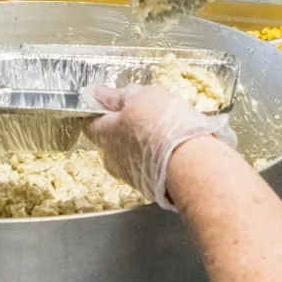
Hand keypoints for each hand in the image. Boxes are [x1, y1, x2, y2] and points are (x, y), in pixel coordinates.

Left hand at [84, 85, 237, 208]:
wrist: (191, 163)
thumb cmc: (163, 125)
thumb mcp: (140, 97)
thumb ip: (116, 96)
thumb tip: (96, 93)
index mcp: (104, 135)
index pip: (89, 123)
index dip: (99, 111)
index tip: (112, 102)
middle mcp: (112, 159)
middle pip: (110, 141)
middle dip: (123, 129)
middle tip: (144, 115)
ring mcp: (130, 175)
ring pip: (130, 155)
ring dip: (141, 144)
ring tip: (164, 132)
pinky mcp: (148, 187)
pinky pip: (147, 168)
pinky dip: (155, 158)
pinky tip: (172, 149)